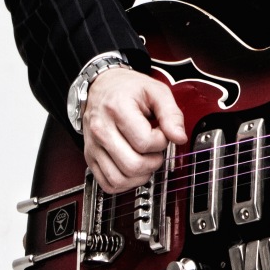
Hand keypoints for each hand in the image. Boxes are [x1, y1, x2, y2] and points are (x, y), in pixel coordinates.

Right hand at [81, 68, 187, 193]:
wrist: (101, 86)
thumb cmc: (128, 88)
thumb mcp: (156, 91)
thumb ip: (171, 114)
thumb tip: (179, 137)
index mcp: (117, 109)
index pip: (145, 142)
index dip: (162, 141)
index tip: (161, 133)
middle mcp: (101, 130)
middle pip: (133, 165)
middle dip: (153, 161)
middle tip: (156, 149)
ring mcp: (93, 146)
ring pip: (119, 180)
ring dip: (140, 176)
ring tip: (146, 160)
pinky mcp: (90, 157)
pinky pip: (108, 184)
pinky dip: (125, 183)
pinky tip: (133, 169)